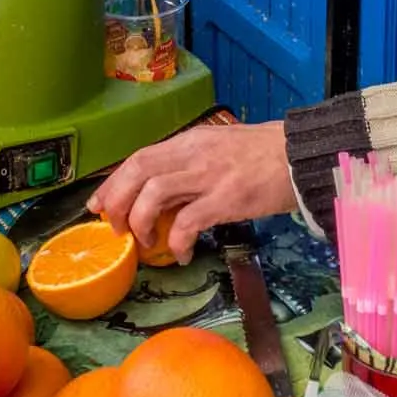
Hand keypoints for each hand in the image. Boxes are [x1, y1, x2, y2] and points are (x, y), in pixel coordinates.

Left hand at [89, 122, 297, 263]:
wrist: (299, 155)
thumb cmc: (260, 155)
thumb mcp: (216, 149)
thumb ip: (188, 165)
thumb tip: (158, 193)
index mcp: (188, 142)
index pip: (138, 158)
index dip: (112, 183)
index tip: (97, 205)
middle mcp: (193, 154)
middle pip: (138, 172)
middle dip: (117, 202)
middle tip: (117, 228)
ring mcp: (209, 176)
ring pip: (154, 194)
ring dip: (142, 221)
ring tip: (148, 242)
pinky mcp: (227, 198)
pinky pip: (188, 222)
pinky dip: (177, 242)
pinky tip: (182, 254)